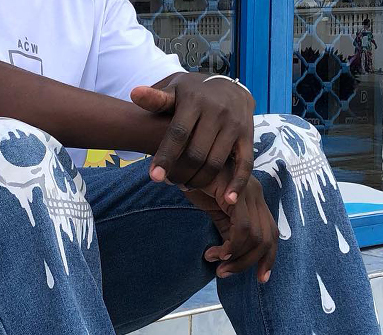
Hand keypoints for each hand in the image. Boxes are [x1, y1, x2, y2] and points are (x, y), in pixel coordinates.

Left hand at [130, 72, 254, 204]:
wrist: (230, 87)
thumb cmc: (195, 94)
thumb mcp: (174, 90)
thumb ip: (156, 98)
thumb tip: (134, 94)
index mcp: (195, 101)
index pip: (178, 134)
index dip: (166, 157)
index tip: (155, 178)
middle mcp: (217, 112)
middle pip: (196, 153)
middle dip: (181, 173)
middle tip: (171, 182)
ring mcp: (234, 125)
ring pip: (215, 163)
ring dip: (200, 180)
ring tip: (187, 185)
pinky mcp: (248, 137)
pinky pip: (245, 165)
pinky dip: (237, 184)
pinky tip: (228, 199)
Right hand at [183, 169, 278, 283]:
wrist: (181, 159)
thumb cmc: (196, 183)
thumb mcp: (216, 212)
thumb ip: (228, 231)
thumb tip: (232, 257)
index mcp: (256, 199)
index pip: (272, 233)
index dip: (269, 259)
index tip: (261, 279)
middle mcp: (257, 194)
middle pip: (267, 239)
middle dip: (250, 263)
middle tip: (226, 274)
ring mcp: (249, 192)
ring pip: (255, 238)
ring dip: (235, 258)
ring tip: (216, 264)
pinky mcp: (236, 194)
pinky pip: (241, 230)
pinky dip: (230, 247)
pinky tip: (215, 253)